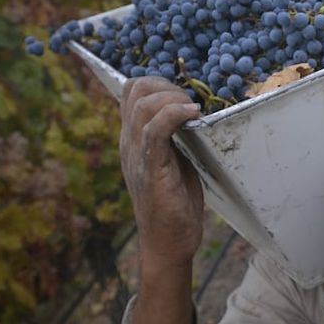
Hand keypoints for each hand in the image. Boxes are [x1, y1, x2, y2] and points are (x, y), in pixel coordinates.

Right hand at [119, 77, 203, 268]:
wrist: (168, 241)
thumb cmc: (175, 202)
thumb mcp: (174, 160)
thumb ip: (175, 137)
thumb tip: (194, 114)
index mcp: (133, 138)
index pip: (131, 91)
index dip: (158, 82)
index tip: (183, 96)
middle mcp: (129, 142)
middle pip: (134, 89)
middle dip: (166, 85)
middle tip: (189, 103)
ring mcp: (137, 155)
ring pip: (143, 106)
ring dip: (173, 99)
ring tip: (194, 111)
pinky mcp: (151, 170)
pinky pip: (155, 132)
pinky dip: (174, 115)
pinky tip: (193, 116)